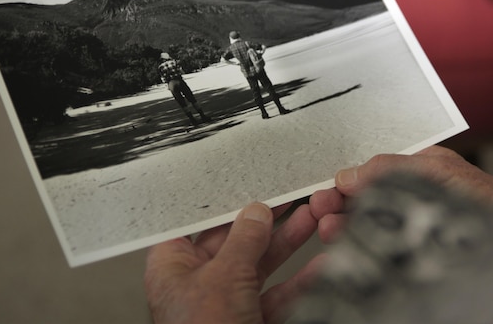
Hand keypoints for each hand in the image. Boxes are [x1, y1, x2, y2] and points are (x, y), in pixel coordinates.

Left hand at [145, 202, 318, 323]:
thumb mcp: (224, 277)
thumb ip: (243, 240)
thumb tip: (256, 214)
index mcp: (173, 268)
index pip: (198, 223)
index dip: (226, 202)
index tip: (251, 183)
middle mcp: (198, 285)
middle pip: (236, 241)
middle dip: (269, 220)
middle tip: (291, 197)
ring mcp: (227, 304)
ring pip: (261, 264)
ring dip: (289, 241)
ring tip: (312, 217)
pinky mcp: (251, 321)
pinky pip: (278, 293)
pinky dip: (300, 279)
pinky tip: (319, 262)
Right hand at [309, 145, 492, 242]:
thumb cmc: (488, 201)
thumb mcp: (436, 170)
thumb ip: (393, 167)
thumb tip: (351, 175)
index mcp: (421, 170)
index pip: (373, 172)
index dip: (346, 182)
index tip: (324, 194)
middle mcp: (414, 196)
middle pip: (366, 199)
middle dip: (340, 205)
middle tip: (319, 212)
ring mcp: (414, 225)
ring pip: (370, 224)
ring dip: (345, 226)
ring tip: (329, 230)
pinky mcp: (415, 250)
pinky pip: (381, 247)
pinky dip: (361, 245)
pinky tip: (347, 247)